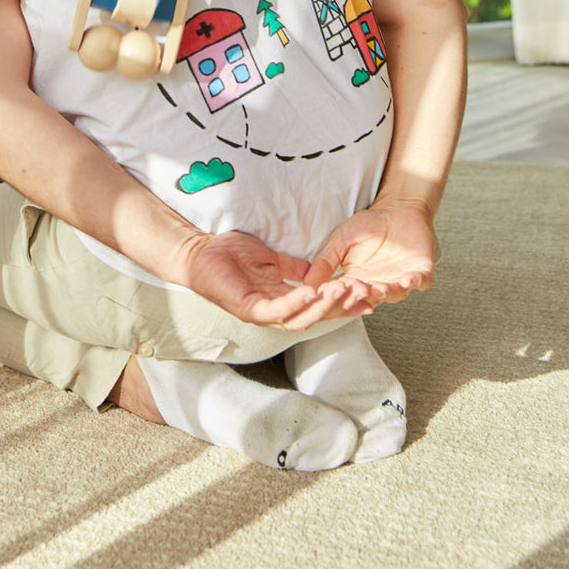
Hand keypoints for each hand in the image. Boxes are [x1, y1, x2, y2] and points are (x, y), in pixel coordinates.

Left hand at [176, 228, 373, 327]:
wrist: (199, 250)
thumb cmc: (228, 254)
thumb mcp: (269, 259)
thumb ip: (292, 268)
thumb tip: (316, 272)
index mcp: (281, 299)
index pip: (320, 304)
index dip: (344, 301)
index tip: (370, 293)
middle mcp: (274, 311)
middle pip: (316, 316)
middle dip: (342, 307)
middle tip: (366, 295)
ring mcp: (260, 312)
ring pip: (300, 318)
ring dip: (324, 307)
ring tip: (343, 292)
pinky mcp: (247, 308)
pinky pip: (276, 310)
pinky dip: (295, 302)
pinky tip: (311, 292)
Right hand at [302, 199, 437, 309]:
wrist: (397, 209)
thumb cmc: (369, 224)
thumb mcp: (340, 241)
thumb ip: (325, 261)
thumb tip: (305, 282)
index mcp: (358, 280)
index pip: (345, 294)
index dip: (339, 294)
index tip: (330, 291)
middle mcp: (378, 284)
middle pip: (369, 298)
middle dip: (363, 295)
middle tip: (355, 289)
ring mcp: (400, 280)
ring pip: (394, 294)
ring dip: (387, 292)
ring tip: (379, 287)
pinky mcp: (421, 272)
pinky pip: (420, 282)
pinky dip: (415, 282)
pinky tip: (407, 279)